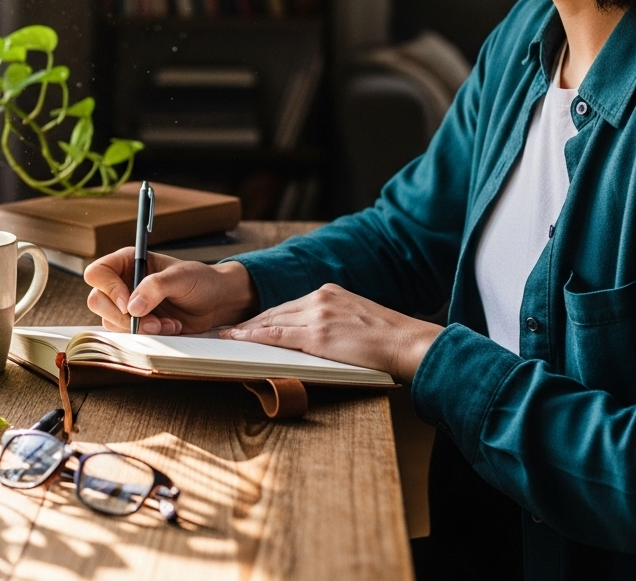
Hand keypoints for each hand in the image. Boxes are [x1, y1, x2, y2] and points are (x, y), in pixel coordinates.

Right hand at [84, 247, 256, 333]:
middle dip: (123, 316)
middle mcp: (123, 282)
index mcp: (129, 261)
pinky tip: (168, 328)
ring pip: (109, 321)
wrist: (216, 302)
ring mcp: (128, 305)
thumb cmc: (201, 280)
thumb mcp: (181, 277)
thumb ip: (155, 287)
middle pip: (97, 300)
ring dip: (138, 328)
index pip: (98, 273)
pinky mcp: (137, 324)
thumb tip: (131, 307)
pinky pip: (125, 335)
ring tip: (166, 324)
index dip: (109, 289)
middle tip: (151, 320)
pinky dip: (145, 336)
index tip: (129, 303)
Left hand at [218, 283, 441, 381]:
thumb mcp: (357, 317)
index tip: (249, 321)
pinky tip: (240, 340)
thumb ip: (335, 320)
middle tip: (228, 329)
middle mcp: (320, 298)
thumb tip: (318, 336)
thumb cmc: (389, 339)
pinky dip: (255, 337)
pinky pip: (278, 335)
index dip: (266, 315)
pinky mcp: (318, 335)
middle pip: (276, 310)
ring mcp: (318, 315)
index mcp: (330, 292)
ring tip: (228, 336)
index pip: (289, 305)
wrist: (409, 344)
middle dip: (251, 321)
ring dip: (247, 329)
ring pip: (272, 321)